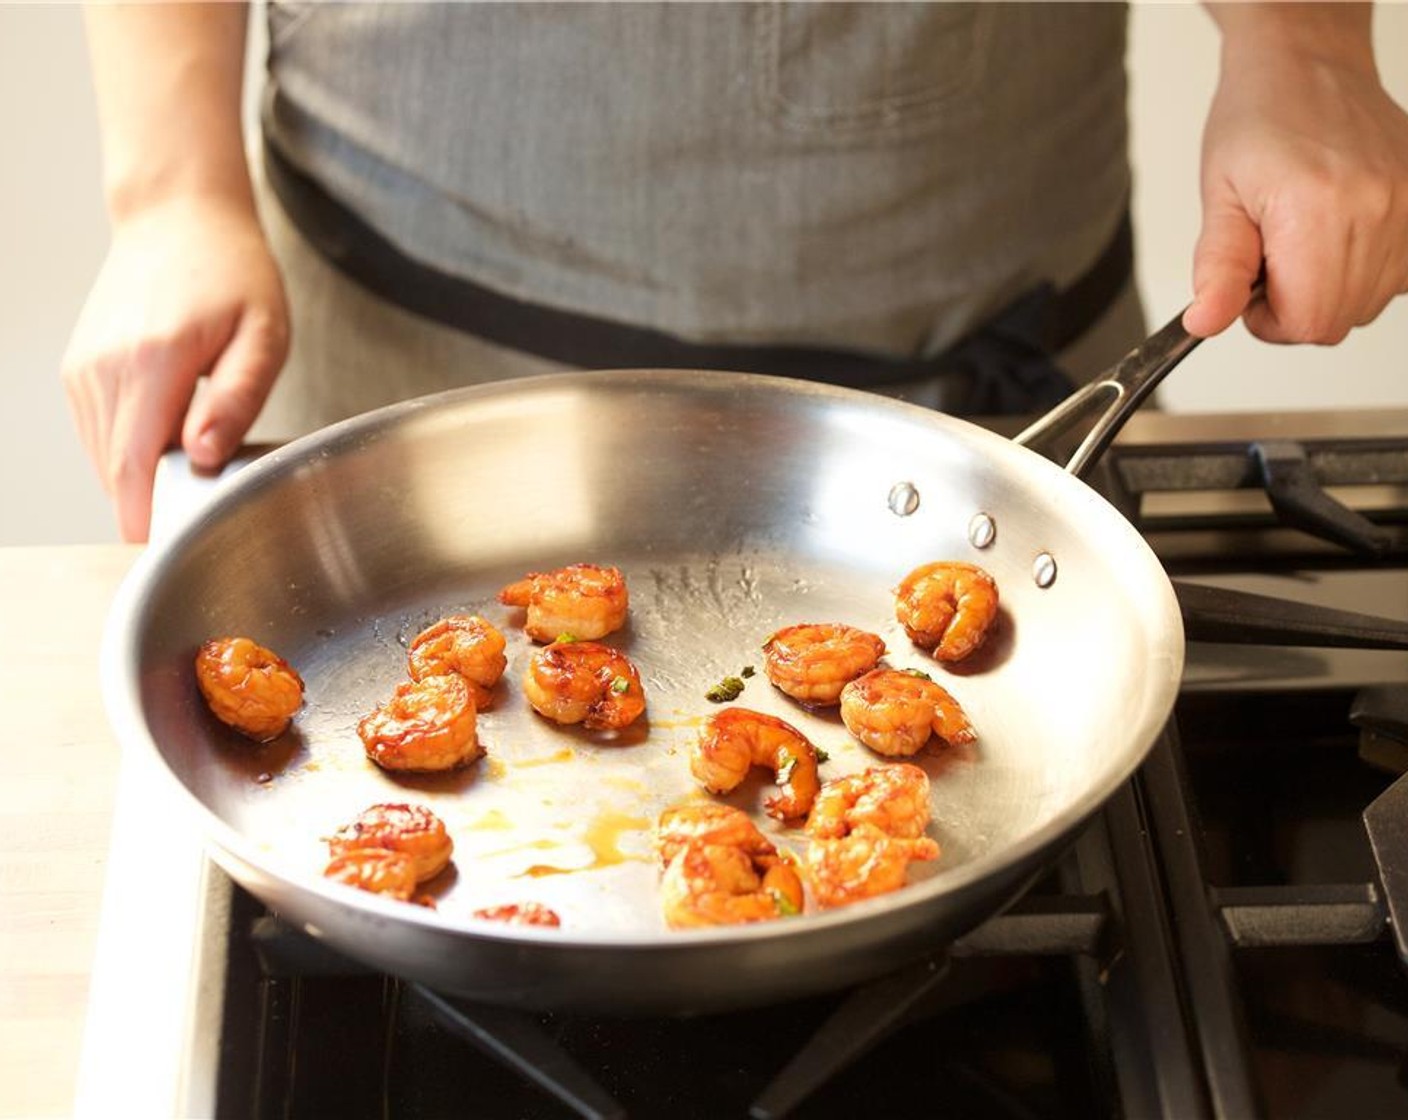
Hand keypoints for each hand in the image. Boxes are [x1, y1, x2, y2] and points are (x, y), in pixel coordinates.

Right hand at [61, 195, 288, 541]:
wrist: (178, 220)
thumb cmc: (233, 275)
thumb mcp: (264, 335)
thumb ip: (238, 399)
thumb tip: (204, 456)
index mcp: (153, 360)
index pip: (134, 467)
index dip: (152, 519)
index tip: (183, 544)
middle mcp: (104, 367)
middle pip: (115, 473)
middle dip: (155, 506)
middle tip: (204, 513)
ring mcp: (83, 368)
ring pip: (103, 460)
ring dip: (142, 479)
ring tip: (192, 464)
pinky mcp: (77, 371)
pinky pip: (98, 436)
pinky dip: (129, 452)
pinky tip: (168, 438)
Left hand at [1183, 9, 1407, 341]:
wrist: (1308, 67)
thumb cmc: (1259, 122)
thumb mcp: (1219, 198)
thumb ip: (1218, 269)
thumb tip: (1206, 321)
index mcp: (1315, 211)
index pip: (1309, 322)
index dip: (1271, 323)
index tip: (1251, 294)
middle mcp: (1374, 210)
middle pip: (1341, 319)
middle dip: (1297, 309)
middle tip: (1271, 263)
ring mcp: (1406, 207)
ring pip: (1372, 302)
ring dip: (1330, 291)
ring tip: (1301, 243)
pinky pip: (1399, 275)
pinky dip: (1364, 272)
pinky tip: (1335, 238)